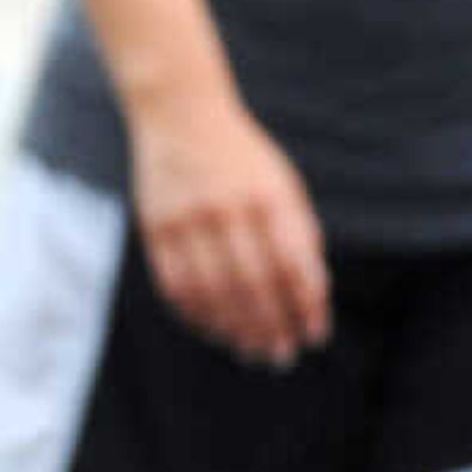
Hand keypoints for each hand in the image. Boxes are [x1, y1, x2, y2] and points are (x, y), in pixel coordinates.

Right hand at [127, 87, 328, 366]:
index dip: (306, 306)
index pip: (293, 264)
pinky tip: (213, 328)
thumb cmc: (243, 159)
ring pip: (213, 292)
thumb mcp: (282, 185)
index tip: (315, 335)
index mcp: (269, 197)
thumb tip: (311, 294)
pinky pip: (175, 284)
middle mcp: (228, 209)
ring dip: (234, 328)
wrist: (180, 116)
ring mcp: (188, 220)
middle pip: (253, 285)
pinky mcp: (156, 228)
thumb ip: (298, 234)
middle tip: (281, 355)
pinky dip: (196, 313)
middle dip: (270, 327)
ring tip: (250, 349)